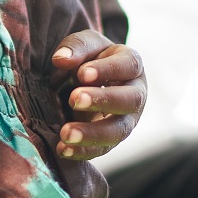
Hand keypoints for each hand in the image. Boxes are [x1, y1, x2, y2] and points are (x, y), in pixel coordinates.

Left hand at [51, 31, 146, 159]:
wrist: (91, 81)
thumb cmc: (91, 59)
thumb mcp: (86, 45)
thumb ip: (76, 47)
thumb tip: (61, 59)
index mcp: (133, 65)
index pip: (127, 66)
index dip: (107, 70)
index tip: (82, 73)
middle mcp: (136, 94)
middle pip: (129, 100)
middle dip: (103, 101)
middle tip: (74, 99)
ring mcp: (128, 120)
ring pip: (118, 131)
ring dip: (92, 134)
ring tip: (66, 133)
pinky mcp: (113, 140)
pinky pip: (102, 149)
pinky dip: (83, 152)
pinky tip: (62, 149)